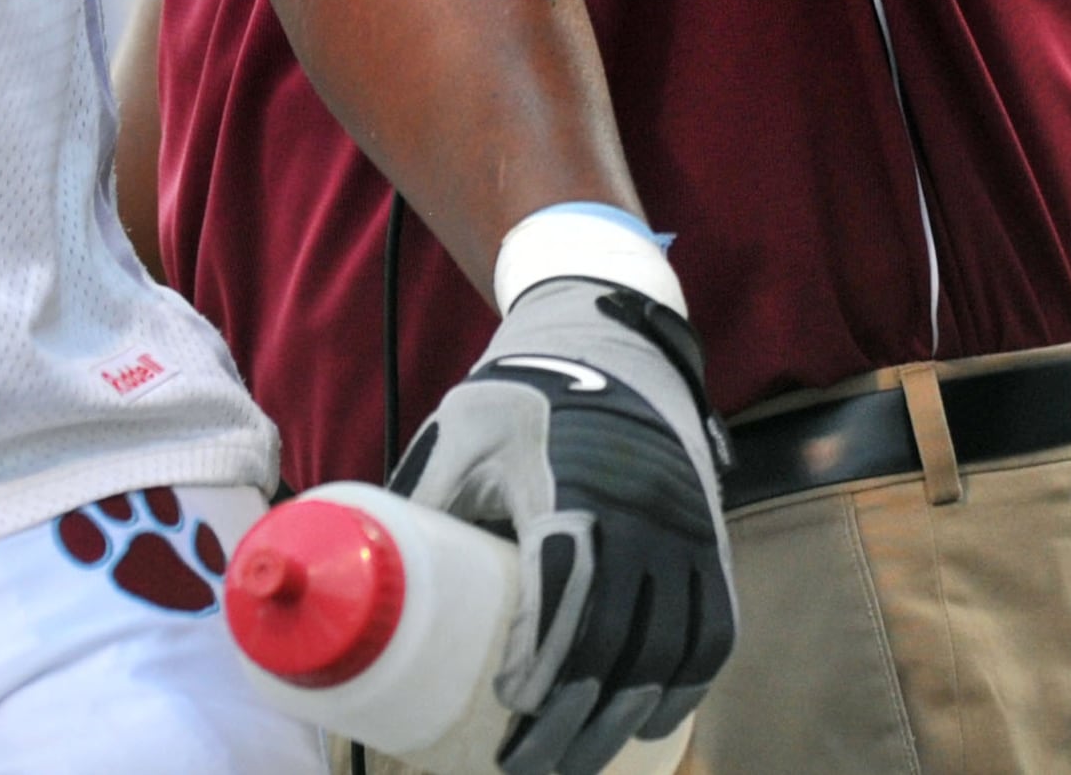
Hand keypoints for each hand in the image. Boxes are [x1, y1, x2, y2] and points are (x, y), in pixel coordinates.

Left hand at [389, 278, 736, 772]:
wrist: (613, 339)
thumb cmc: (524, 391)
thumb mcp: (462, 428)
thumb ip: (424, 499)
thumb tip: (355, 581)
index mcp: (576, 483)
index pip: (568, 585)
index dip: (541, 656)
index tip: (505, 703)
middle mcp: (644, 513)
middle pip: (617, 640)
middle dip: (572, 719)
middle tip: (523, 766)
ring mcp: (686, 531)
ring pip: (670, 650)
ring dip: (623, 719)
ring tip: (574, 763)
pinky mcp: (710, 542)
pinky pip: (715, 631)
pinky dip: (684, 687)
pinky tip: (647, 723)